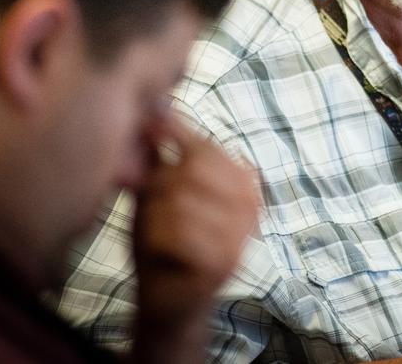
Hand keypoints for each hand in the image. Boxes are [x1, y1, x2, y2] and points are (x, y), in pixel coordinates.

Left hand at [131, 115, 259, 334]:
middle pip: (191, 170)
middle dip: (158, 189)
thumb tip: (159, 101)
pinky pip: (177, 233)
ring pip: (179, 202)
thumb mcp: (161, 187)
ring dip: (153, 220)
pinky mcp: (227, 261)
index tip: (150, 152)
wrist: (167, 300)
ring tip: (156, 235)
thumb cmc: (163, 240)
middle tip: (152, 211)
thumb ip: (165, 148)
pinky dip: (156, 242)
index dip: (170, 145)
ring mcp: (242, 232)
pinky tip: (159, 253)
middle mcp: (251, 202)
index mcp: (242, 180)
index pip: (204, 147)